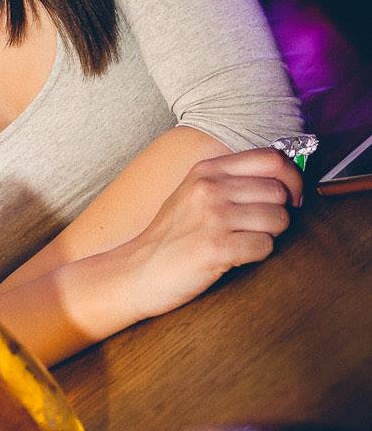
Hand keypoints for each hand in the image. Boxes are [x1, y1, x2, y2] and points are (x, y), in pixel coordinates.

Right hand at [120, 148, 302, 321]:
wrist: (137, 272)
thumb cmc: (173, 236)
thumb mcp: (194, 193)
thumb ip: (231, 181)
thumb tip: (286, 180)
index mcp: (206, 170)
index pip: (271, 158)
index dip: (293, 178)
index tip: (291, 198)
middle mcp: (209, 188)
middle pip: (279, 191)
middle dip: (281, 213)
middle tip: (264, 227)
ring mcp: (211, 217)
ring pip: (278, 219)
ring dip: (271, 235)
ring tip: (247, 242)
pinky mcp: (215, 248)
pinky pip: (265, 246)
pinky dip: (258, 255)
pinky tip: (237, 257)